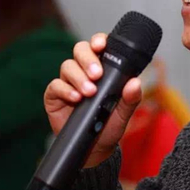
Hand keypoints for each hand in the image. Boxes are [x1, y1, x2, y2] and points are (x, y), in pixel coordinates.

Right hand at [44, 33, 141, 167]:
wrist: (95, 149)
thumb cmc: (110, 124)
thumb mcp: (124, 113)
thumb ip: (131, 98)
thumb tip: (135, 83)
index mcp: (103, 67)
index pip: (99, 46)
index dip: (99, 40)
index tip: (102, 45)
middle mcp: (84, 70)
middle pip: (80, 50)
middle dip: (88, 58)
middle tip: (97, 74)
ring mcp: (68, 81)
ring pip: (68, 66)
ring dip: (79, 77)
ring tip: (90, 92)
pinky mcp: (54, 95)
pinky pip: (55, 85)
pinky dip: (65, 90)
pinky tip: (76, 99)